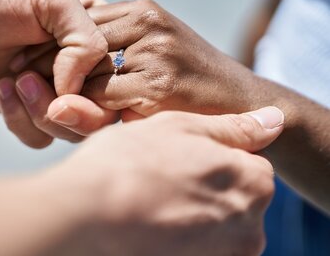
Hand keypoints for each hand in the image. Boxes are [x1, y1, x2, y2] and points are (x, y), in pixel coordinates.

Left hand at [0, 0, 106, 129]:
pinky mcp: (25, 110)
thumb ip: (85, 39)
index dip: (104, 90)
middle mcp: (80, 67)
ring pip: (71, 130)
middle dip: (69, 108)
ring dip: (40, 111)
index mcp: (96, 36)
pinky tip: (0, 88)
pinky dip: (19, 119)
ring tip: (13, 78)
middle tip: (30, 82)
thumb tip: (77, 91)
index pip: (123, 78)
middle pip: (102, 113)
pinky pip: (39, 137)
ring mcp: (53, 91)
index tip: (66, 79)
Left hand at [0, 0, 258, 145]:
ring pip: (83, 76)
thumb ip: (115, 47)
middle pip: (74, 47)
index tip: (22, 69)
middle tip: (20, 87)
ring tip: (39, 105)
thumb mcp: (154, 50)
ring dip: (58, 94)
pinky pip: (101, 101)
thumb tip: (60, 59)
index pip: (76, 25)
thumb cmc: (192, 83)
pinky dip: (83, 113)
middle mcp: (146, 23)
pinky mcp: (159, 85)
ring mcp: (154, 52)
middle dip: (44, 70)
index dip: (46, 48)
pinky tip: (73, 122)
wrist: (245, 105)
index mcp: (140, 11)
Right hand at [50, 107, 282, 255]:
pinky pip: (197, 247)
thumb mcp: (181, 127)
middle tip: (161, 178)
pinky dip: (179, 237)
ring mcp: (224, 255)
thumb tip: (275, 119)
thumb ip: (233, 127)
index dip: (212, 156)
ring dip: (190, 214)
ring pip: (215, 227)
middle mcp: (249, 226)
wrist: (87, 215)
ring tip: (150, 201)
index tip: (179, 156)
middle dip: (206, 187)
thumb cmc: (129, 163)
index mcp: (253, 181)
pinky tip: (149, 224)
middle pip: (235, 199)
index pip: (249, 164)